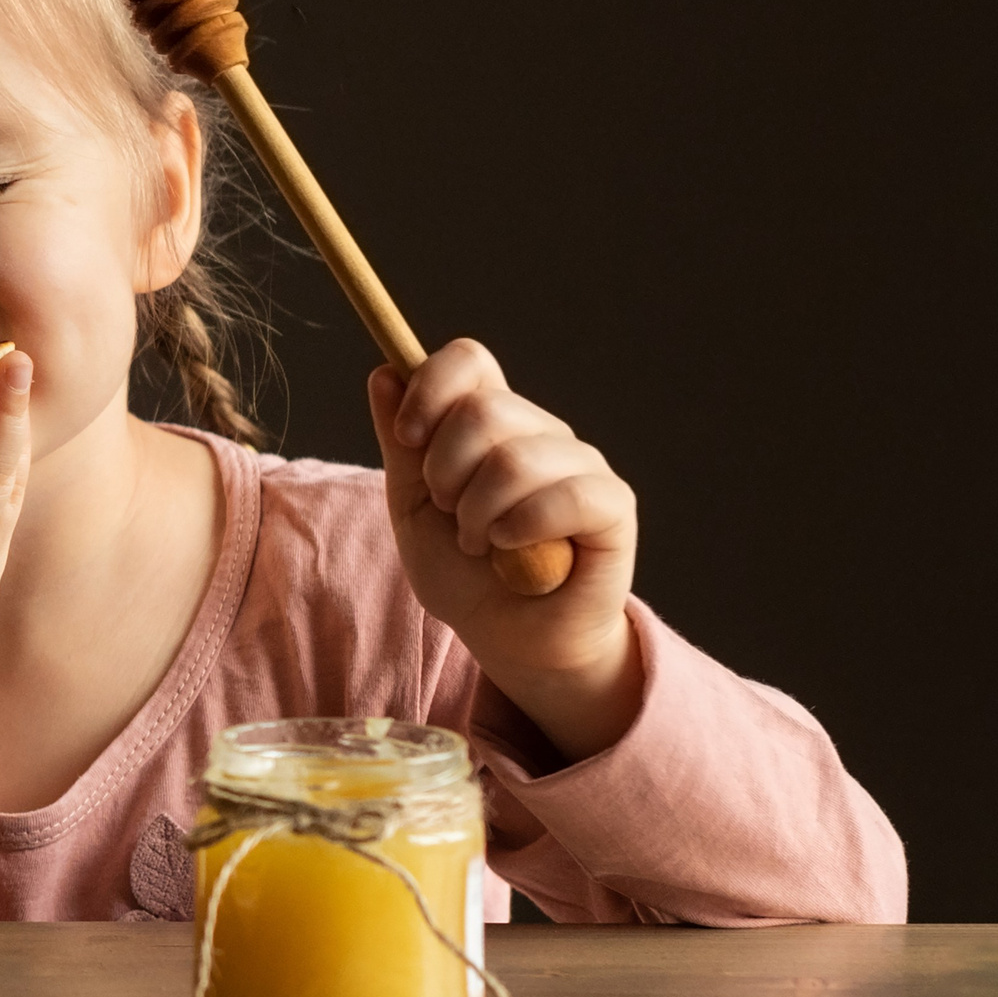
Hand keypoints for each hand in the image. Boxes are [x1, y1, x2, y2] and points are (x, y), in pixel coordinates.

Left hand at [369, 339, 642, 761]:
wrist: (505, 637)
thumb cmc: (462, 571)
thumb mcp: (411, 505)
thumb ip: (400, 442)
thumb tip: (385, 372)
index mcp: (490, 422)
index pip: (470, 359)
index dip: (431, 388)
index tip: (407, 437)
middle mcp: (539, 432)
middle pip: (484, 408)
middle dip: (445, 471)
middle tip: (450, 514)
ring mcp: (580, 464)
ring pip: (516, 458)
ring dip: (478, 514)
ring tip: (479, 543)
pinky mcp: (612, 507)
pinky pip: (568, 495)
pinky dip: (524, 528)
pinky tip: (513, 551)